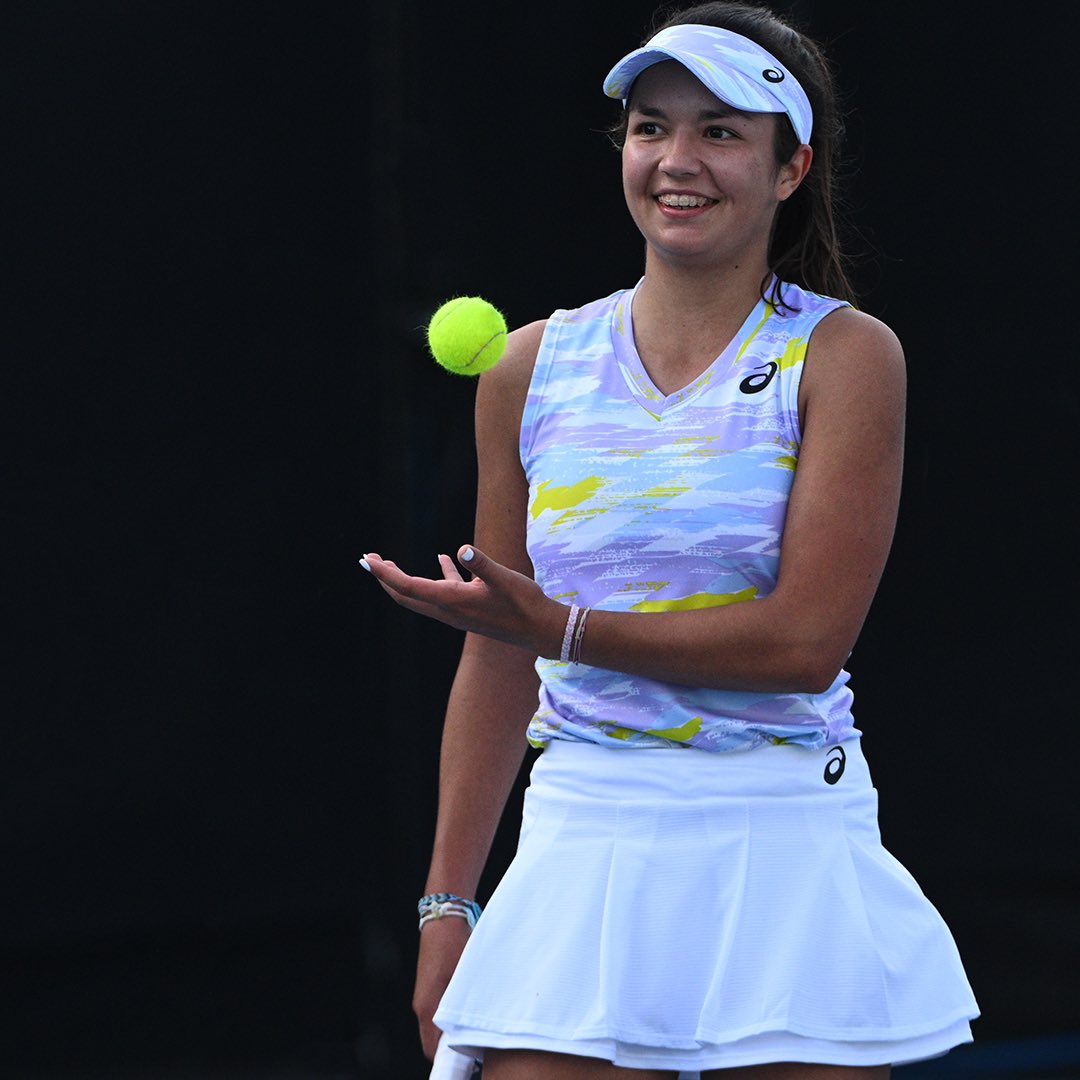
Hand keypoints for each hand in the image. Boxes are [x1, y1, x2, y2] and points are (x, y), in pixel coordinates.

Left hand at [361, 545, 563, 656]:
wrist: (541, 631)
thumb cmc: (524, 604)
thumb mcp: (504, 579)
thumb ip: (482, 564)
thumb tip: (462, 549)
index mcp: (452, 601)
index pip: (408, 587)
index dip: (385, 573)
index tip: (367, 559)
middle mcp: (449, 610)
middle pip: (406, 595)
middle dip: (384, 578)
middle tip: (367, 559)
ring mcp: (458, 612)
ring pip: (421, 595)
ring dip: (402, 579)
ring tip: (388, 562)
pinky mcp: (469, 609)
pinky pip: (445, 591)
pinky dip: (439, 575)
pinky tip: (444, 557)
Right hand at [413, 915, 471, 1060]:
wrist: (444, 916)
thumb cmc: (455, 942)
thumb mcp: (465, 976)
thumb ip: (467, 1006)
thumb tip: (478, 1031)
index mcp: (428, 1006)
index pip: (433, 1050)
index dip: (450, 1060)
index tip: (471, 1060)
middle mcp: (422, 1005)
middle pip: (433, 1042)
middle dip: (453, 1049)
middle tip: (478, 1048)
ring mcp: (424, 996)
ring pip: (436, 1027)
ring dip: (452, 1033)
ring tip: (477, 1030)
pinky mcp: (429, 987)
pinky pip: (437, 1013)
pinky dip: (450, 1019)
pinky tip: (469, 1011)